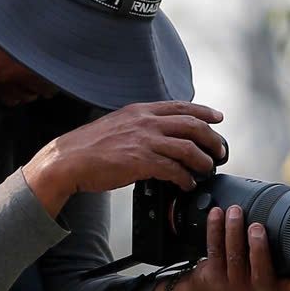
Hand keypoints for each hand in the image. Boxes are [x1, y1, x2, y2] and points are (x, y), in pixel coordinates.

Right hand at [24, 101, 225, 214]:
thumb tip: (158, 134)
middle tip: (220, 150)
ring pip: (188, 148)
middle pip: (192, 125)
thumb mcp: (117, 123)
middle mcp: (145, 122)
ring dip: (203, 160)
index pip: (181, 107)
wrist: (68, 160)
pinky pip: (174, 170)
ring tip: (207, 169)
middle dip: (212, 138)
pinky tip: (187, 183)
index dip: (204, 111)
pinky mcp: (141, 162)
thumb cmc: (89, 146)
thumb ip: (139, 125)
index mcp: (140, 110)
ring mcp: (144, 141)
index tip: (218, 117)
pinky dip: (185, 177)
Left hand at [169, 204, 289, 290]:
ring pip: (232, 254)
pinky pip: (214, 248)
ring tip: (235, 210)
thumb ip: (289, 280)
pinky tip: (216, 213)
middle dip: (257, 246)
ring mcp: (228, 282)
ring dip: (233, 230)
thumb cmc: (246, 282)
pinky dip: (214, 228)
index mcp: (268, 290)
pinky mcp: (210, 273)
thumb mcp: (269, 286)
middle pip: (254, 266)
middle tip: (257, 226)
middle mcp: (249, 290)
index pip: (286, 286)